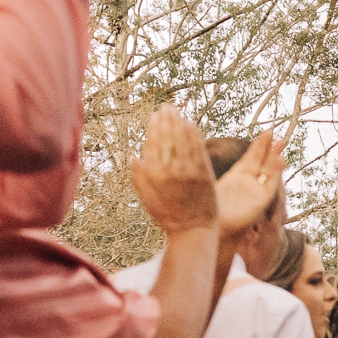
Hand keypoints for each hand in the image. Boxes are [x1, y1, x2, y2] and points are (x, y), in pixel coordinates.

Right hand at [129, 105, 215, 232]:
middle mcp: (170, 171)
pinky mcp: (204, 174)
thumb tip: (133, 157)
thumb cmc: (167, 216)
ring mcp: (188, 171)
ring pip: (182, 140)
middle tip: (167, 106)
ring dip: (179, 122)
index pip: (152, 145)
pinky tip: (192, 124)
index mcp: (154, 176)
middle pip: (167, 139)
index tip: (154, 116)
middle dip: (166, 120)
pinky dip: (194, 135)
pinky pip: (198, 149)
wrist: (192, 231)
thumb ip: (139, 178)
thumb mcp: (147, 200)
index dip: (153, 128)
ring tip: (177, 110)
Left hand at [214, 129, 286, 237]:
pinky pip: (272, 184)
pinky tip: (279, 159)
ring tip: (281, 141)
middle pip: (262, 161)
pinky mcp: (261, 201)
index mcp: (237, 177)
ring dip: (276, 156)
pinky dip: (276, 172)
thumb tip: (193, 147)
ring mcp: (256, 191)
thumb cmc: (207, 208)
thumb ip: (206, 167)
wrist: (213, 227)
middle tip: (274, 132)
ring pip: (269, 171)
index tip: (266, 132)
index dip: (259, 146)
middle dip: (269, 147)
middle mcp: (249, 183)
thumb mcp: (207, 182)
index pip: (251, 158)